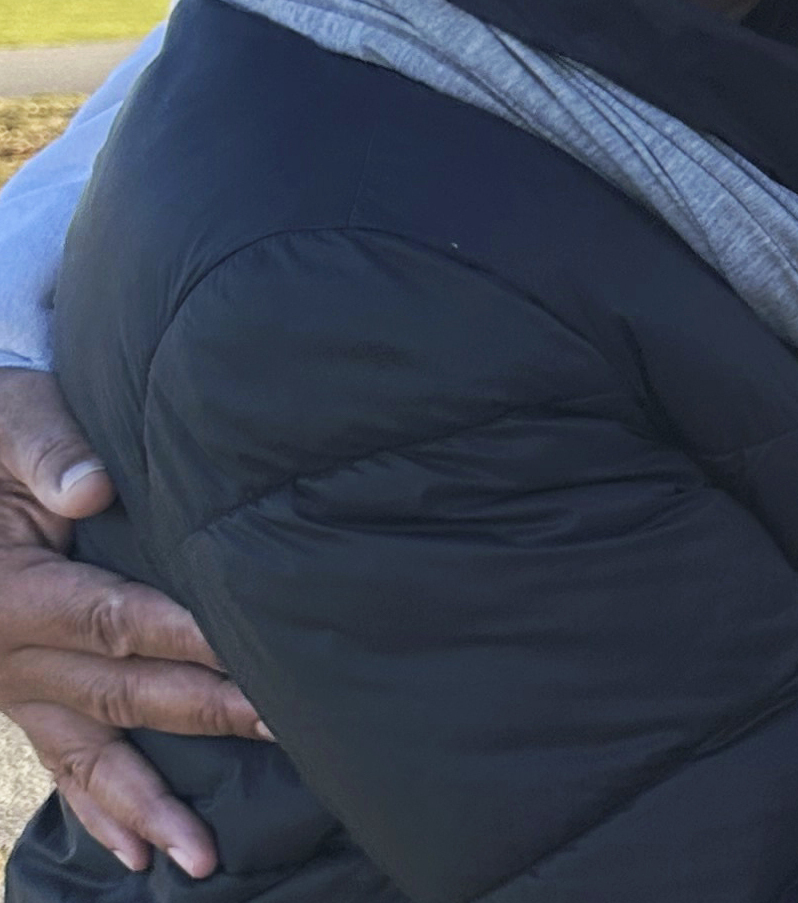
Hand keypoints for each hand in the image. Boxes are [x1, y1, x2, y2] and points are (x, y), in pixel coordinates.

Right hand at [0, 368, 258, 876]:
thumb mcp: (12, 421)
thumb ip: (50, 450)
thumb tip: (91, 490)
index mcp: (13, 591)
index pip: (116, 620)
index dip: (189, 638)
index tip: (258, 660)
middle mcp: (9, 654)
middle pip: (124, 689)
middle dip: (209, 713)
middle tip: (288, 734)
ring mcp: (14, 687)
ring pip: (91, 752)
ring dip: (150, 803)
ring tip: (200, 857)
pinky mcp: (22, 697)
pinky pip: (58, 762)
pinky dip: (96, 811)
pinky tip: (137, 853)